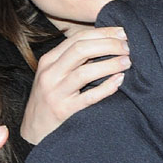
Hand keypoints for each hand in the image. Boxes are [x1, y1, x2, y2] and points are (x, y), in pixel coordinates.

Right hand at [19, 27, 129, 144]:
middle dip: (108, 45)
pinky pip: (89, 97)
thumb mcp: (56, 74)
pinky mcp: (64, 110)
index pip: (77, 38)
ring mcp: (56, 92)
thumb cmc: (51, 98)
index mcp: (49, 60)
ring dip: (110, 64)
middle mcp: (50, 73)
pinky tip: (120, 81)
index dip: (103, 33)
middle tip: (128, 47)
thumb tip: (107, 42)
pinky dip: (107, 87)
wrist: (34, 129)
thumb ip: (75, 59)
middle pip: (81, 50)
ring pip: (85, 72)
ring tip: (128, 62)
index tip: (122, 32)